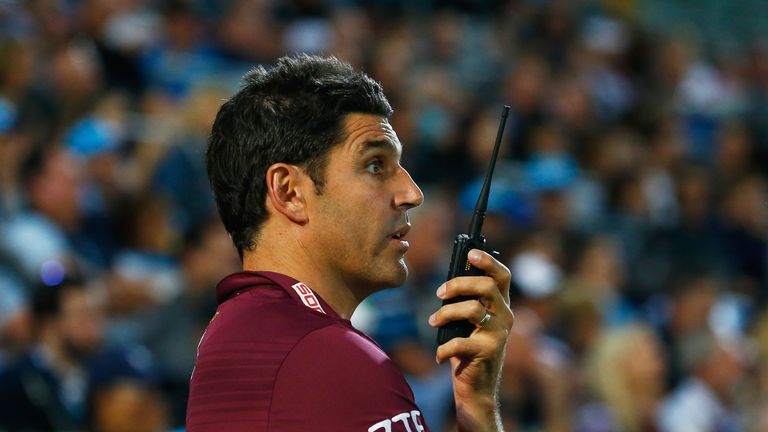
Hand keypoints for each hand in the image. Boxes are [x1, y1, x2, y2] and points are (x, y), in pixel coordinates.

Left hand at [428, 249, 512, 430]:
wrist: (476, 389)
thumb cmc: (467, 350)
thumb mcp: (467, 323)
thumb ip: (464, 303)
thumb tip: (447, 284)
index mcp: (501, 306)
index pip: (502, 276)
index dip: (489, 261)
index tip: (471, 252)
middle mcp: (505, 317)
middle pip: (486, 287)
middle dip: (458, 284)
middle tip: (439, 292)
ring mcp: (499, 335)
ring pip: (472, 310)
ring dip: (446, 313)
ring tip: (433, 322)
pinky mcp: (488, 352)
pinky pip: (461, 342)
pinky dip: (444, 348)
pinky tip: (439, 355)